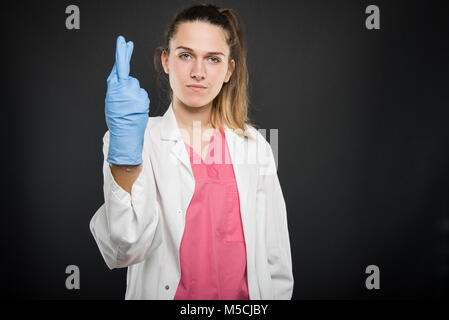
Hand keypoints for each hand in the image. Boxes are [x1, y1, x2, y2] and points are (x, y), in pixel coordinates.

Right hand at [105, 35, 149, 164]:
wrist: (124, 134)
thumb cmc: (117, 120)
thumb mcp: (112, 102)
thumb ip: (116, 89)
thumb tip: (122, 79)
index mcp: (112, 89)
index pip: (117, 67)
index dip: (121, 54)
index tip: (123, 43)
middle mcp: (122, 88)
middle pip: (127, 73)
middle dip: (125, 56)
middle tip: (126, 42)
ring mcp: (132, 93)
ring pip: (135, 86)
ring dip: (134, 94)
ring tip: (129, 107)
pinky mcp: (141, 98)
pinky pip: (142, 95)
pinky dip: (140, 101)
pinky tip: (135, 109)